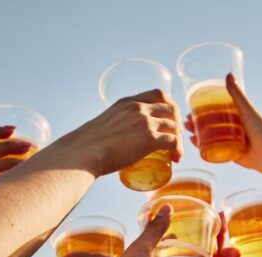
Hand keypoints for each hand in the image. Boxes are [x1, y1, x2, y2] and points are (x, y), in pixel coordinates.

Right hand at [56, 89, 182, 177]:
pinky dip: (178, 150)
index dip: (169, 106)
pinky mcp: (149, 138)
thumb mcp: (102, 125)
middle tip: (177, 134)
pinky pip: (173, 141)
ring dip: (179, 138)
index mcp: (126, 102)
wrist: (82, 153)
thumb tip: (109, 142)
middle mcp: (138, 107)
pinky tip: (176, 158)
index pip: (157, 94)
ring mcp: (144, 122)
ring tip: (176, 150)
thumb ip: (111, 128)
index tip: (170, 118)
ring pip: (174, 125)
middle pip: (171, 107)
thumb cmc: (86, 146)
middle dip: (178, 120)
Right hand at [184, 73, 261, 174]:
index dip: (203, 109)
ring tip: (188, 133)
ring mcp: (231, 141)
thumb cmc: (261, 130)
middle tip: (186, 122)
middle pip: (211, 124)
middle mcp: (234, 128)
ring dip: (198, 134)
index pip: (216, 110)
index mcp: (238, 116)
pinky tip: (195, 144)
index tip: (191, 108)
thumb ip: (237, 94)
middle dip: (197, 123)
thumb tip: (228, 74)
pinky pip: (215, 150)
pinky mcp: (231, 154)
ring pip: (211, 137)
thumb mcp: (246, 110)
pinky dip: (204, 147)